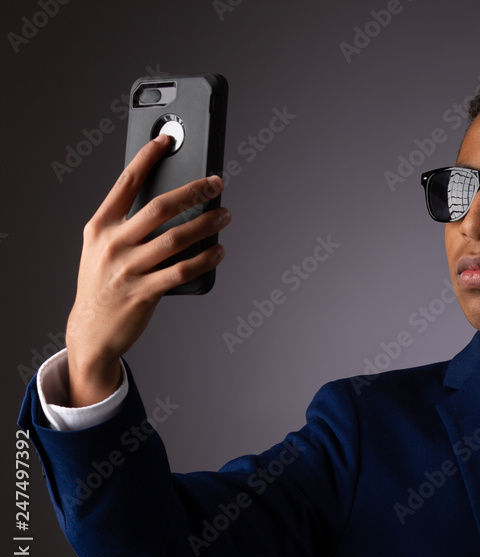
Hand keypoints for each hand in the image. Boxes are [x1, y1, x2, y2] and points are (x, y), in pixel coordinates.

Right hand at [65, 133, 230, 406]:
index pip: (126, 183)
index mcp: (100, 226)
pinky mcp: (144, 292)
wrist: (91, 330)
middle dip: (193, 191)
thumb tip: (172, 201)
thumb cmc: (104, 282)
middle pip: (160, 207)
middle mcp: (113, 244)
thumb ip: (127, 225)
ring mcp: (128, 269)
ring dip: (207, 224)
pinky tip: (219, 250)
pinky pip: (183, 270)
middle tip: (216, 183)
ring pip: (177, 238)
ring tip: (224, 215)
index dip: (147, 158)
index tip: (166, 139)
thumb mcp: (102, 248)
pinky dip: (206, 258)